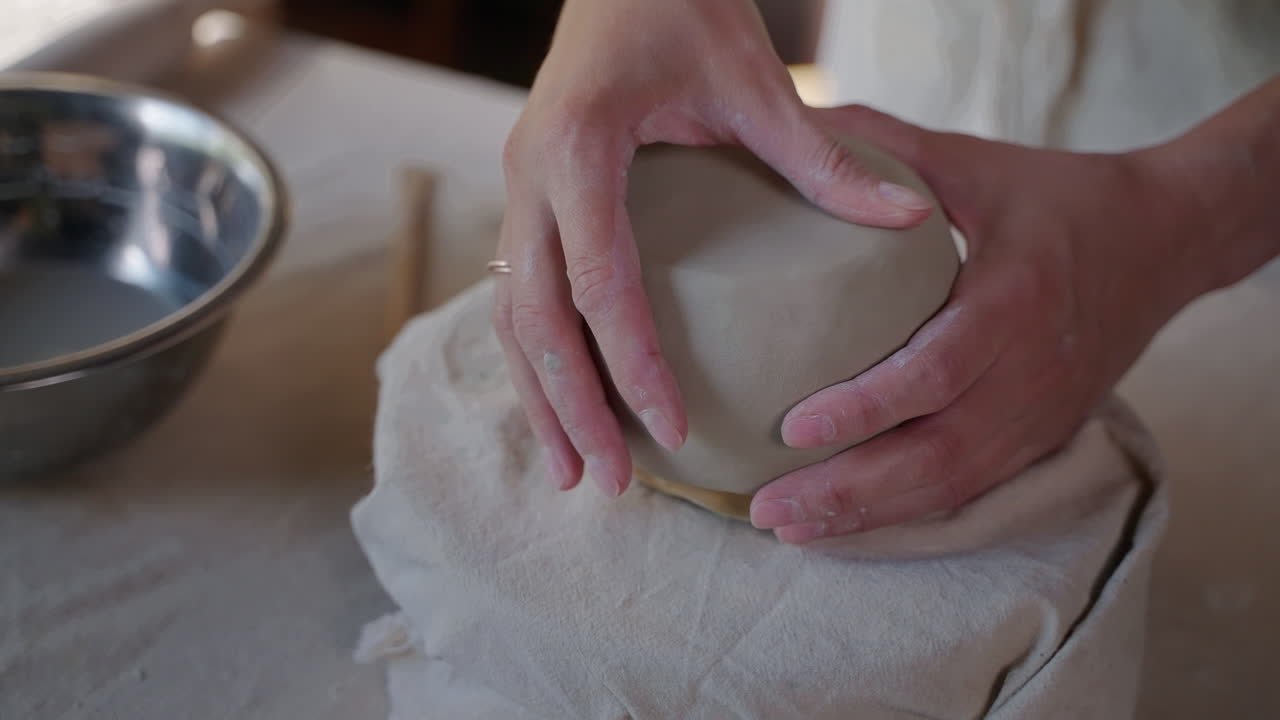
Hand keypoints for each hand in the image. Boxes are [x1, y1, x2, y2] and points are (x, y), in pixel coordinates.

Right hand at [493, 0, 933, 496]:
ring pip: (511, 317)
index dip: (632, 363)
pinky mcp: (524, 200)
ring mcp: (516, 190)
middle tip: (606, 486)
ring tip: (569, 476)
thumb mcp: (752, 80)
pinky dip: (535, 360)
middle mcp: (529, 177)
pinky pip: (516, 294)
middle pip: (536, 319)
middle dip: (570, 409)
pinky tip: (559, 408)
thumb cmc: (681, 10)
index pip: (601, 280)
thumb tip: (908, 220)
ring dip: (539, 399)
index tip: (670, 429)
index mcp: (581, 150)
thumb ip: (818, 157)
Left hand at [750, 105, 1213, 543]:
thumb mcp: (980, 164)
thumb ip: (891, 151)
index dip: (864, 408)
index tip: (791, 427)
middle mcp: (1031, 372)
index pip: (935, 372)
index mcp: (1015, 299)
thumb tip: (799, 123)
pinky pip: (971, 489)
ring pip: (951, 485)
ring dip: (870, 517)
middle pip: (936, 453)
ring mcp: (1041, 414)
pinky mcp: (1044, 436)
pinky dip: (908, 514)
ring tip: (792, 530)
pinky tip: (850, 526)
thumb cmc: (1060, 198)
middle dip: (848, 492)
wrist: (1166, 241)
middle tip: (767, 509)